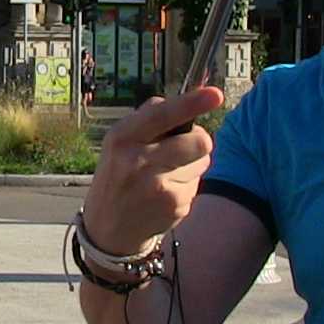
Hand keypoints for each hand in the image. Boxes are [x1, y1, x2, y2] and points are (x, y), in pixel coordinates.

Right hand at [81, 87, 222, 254]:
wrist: (107, 228)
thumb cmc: (119, 174)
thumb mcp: (119, 142)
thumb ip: (149, 119)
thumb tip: (191, 100)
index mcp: (122, 138)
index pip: (161, 115)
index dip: (191, 103)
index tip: (215, 94)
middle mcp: (138, 162)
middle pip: (198, 141)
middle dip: (199, 141)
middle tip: (184, 147)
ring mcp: (158, 187)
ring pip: (202, 162)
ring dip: (192, 165)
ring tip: (164, 175)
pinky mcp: (174, 206)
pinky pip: (196, 184)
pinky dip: (185, 187)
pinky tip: (164, 195)